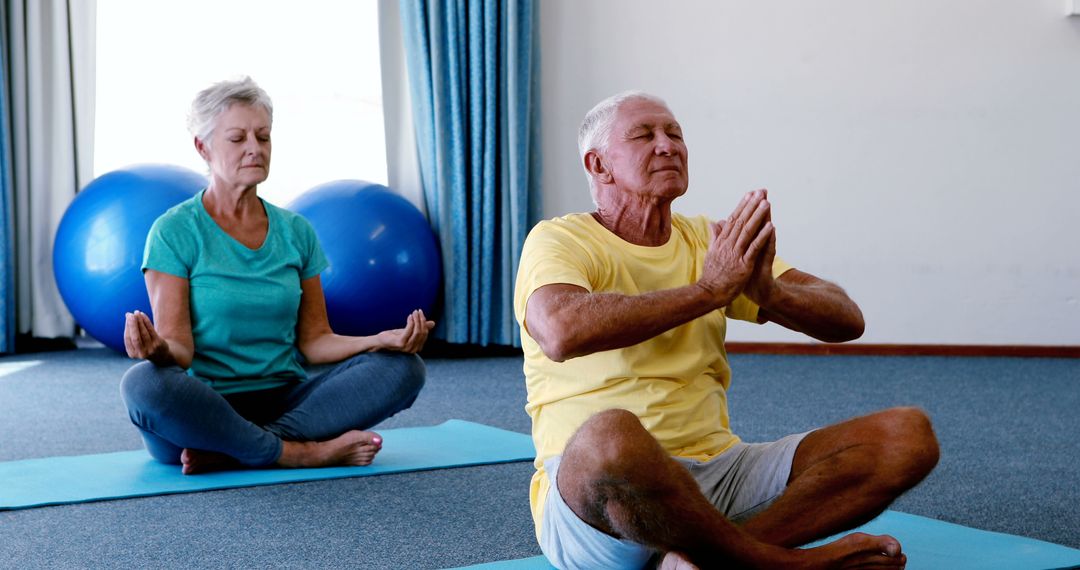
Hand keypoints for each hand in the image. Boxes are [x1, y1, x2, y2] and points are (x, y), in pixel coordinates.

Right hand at [123, 310, 170, 362]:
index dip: (127, 327)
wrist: (162, 355)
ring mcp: (150, 349)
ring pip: (143, 333)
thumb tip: (128, 316)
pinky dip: (146, 322)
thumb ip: (132, 333)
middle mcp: (141, 353)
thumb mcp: (137, 344)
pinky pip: (151, 331)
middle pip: (135, 337)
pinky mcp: (158, 344)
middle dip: (132, 325)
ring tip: (137, 312)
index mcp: (132, 354)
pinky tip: (143, 315)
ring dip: (139, 321)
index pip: (128, 338)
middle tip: (129, 314)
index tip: (127, 317)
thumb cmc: (146, 346)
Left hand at [375, 309, 434, 353]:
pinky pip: (409, 330)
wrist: (380, 341)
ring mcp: (407, 347)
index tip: (421, 313)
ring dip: (417, 319)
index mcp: (417, 347)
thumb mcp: (409, 331)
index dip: (424, 322)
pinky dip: (411, 322)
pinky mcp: (400, 343)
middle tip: (419, 311)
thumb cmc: (394, 336)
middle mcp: (413, 349)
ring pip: (417, 331)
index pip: (425, 334)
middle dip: (421, 320)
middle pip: (422, 332)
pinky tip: (409, 316)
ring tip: (414, 312)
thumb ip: (420, 328)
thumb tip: (433, 323)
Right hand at [697, 189, 773, 305]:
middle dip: (751, 206)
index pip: (733, 220)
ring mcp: (735, 254)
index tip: (749, 194)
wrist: (710, 292)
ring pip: (748, 231)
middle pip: (741, 221)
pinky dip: (762, 236)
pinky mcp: (743, 264)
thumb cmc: (712, 274)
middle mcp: (728, 245)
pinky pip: (754, 248)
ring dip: (758, 216)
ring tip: (766, 203)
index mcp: (722, 241)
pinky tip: (770, 226)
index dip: (742, 206)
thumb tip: (713, 222)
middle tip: (761, 192)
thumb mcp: (712, 252)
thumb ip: (714, 236)